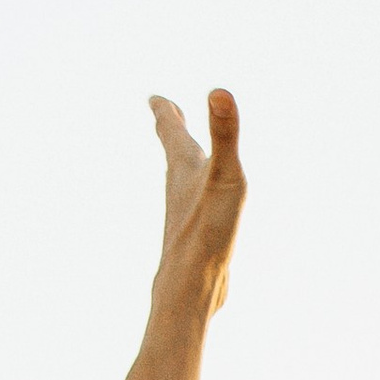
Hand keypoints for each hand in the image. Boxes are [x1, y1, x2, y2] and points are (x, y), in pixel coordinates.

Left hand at [150, 89, 247, 312]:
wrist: (190, 288)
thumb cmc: (205, 231)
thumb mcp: (224, 176)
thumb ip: (224, 134)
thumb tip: (219, 91)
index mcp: (182, 166)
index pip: (170, 129)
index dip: (164, 110)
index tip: (154, 97)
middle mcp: (179, 187)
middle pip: (173, 151)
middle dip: (171, 129)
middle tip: (165, 112)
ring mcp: (187, 212)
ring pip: (183, 179)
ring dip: (183, 161)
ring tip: (186, 156)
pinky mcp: (197, 235)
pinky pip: (197, 206)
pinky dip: (198, 195)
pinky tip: (207, 208)